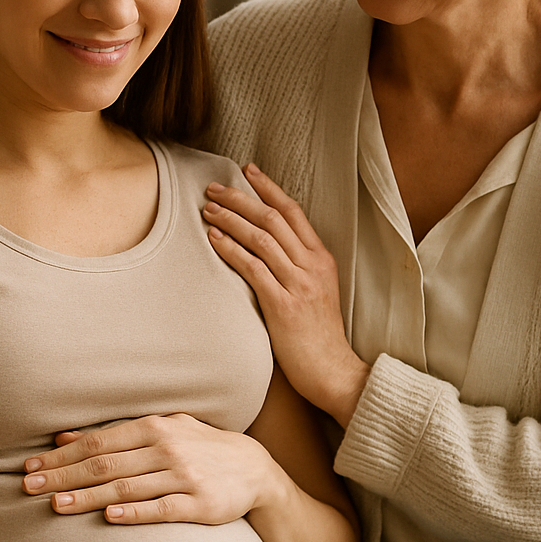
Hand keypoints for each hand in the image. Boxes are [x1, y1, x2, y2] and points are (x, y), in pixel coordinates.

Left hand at [23, 413, 275, 523]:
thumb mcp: (162, 430)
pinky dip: (134, 512)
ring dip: (88, 496)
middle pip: (104, 464)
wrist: (254, 469)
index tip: (32, 468)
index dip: (62, 456)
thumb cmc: (198, 447)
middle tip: (29, 487)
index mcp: (154, 428)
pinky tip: (109, 517)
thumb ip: (116, 435)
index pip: (98, 443)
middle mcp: (166, 449)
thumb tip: (65, 437)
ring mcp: (183, 476)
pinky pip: (161, 509)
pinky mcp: (199, 504)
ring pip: (126, 487)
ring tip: (56, 505)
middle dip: (64, 476)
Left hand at [202, 165, 369, 425]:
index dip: (269, 188)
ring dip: (231, 219)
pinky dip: (232, 249)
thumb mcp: (317, 291)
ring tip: (207, 210)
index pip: (293, 211)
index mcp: (321, 258)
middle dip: (240, 198)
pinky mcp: (284, 304)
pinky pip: (254, 267)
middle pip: (272, 218)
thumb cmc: (319, 335)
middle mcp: (312, 265)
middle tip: (213, 188)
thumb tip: (268, 247)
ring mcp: (299, 283)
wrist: (333, 370)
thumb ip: (298, 267)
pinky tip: (214, 239)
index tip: (247, 171)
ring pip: (261, 238)